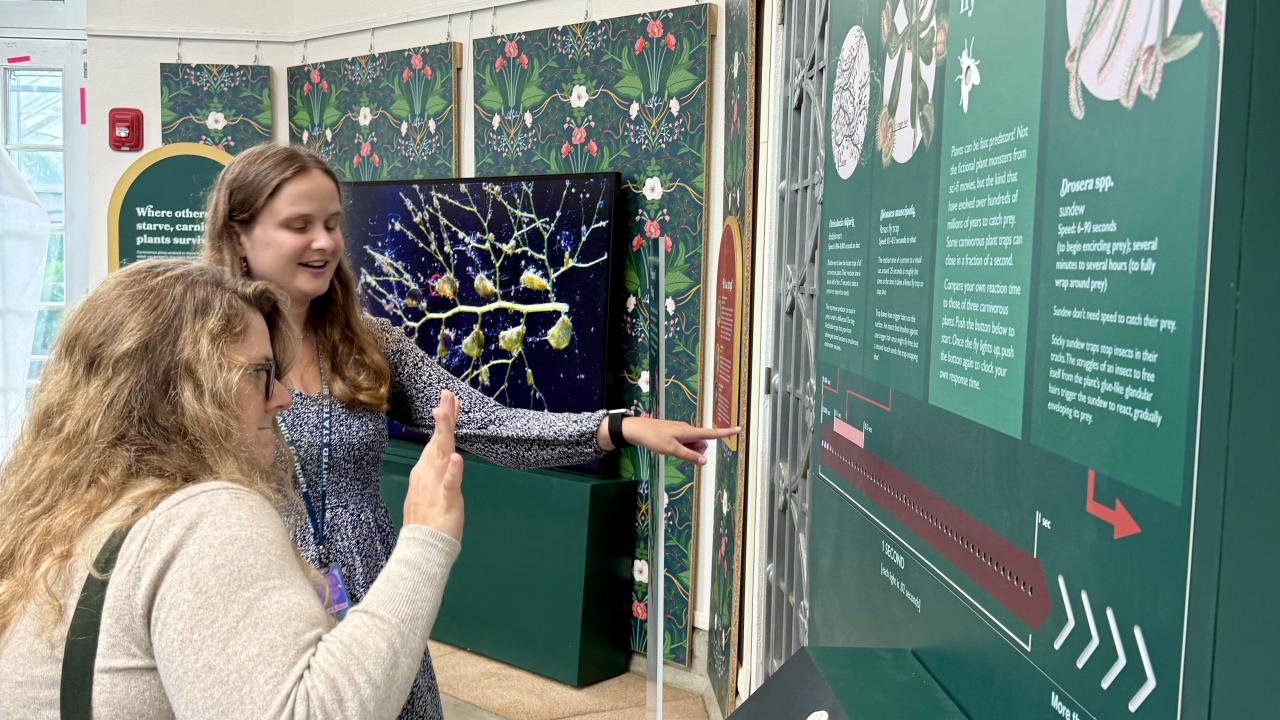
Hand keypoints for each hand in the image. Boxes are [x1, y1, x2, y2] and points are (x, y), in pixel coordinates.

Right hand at [404, 390, 463, 540]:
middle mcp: (428, 473)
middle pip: (438, 440)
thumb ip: (437, 470)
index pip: (436, 439)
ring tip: (445, 413)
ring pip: (441, 455)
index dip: (444, 419)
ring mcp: (435, 485)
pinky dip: (453, 471)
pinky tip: (456, 458)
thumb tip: (445, 455)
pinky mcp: (445, 500)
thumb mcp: (430, 488)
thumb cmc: (428, 521)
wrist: (422, 547)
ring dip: (444, 434)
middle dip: (443, 417)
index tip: (448, 399)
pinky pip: (449, 484)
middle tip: (448, 394)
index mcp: (425, 470)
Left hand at [599, 415, 740, 465]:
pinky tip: (668, 448)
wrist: (636, 429)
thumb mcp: (671, 450)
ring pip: (693, 445)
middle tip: (677, 452)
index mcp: (689, 431)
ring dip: (688, 451)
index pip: (712, 433)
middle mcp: (687, 430)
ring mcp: (681, 431)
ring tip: (670, 449)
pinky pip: (685, 444)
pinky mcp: (675, 434)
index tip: (739, 429)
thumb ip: (689, 456)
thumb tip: (705, 461)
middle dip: (697, 451)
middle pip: (701, 443)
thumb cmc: (653, 438)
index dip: (726, 432)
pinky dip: (682, 449)